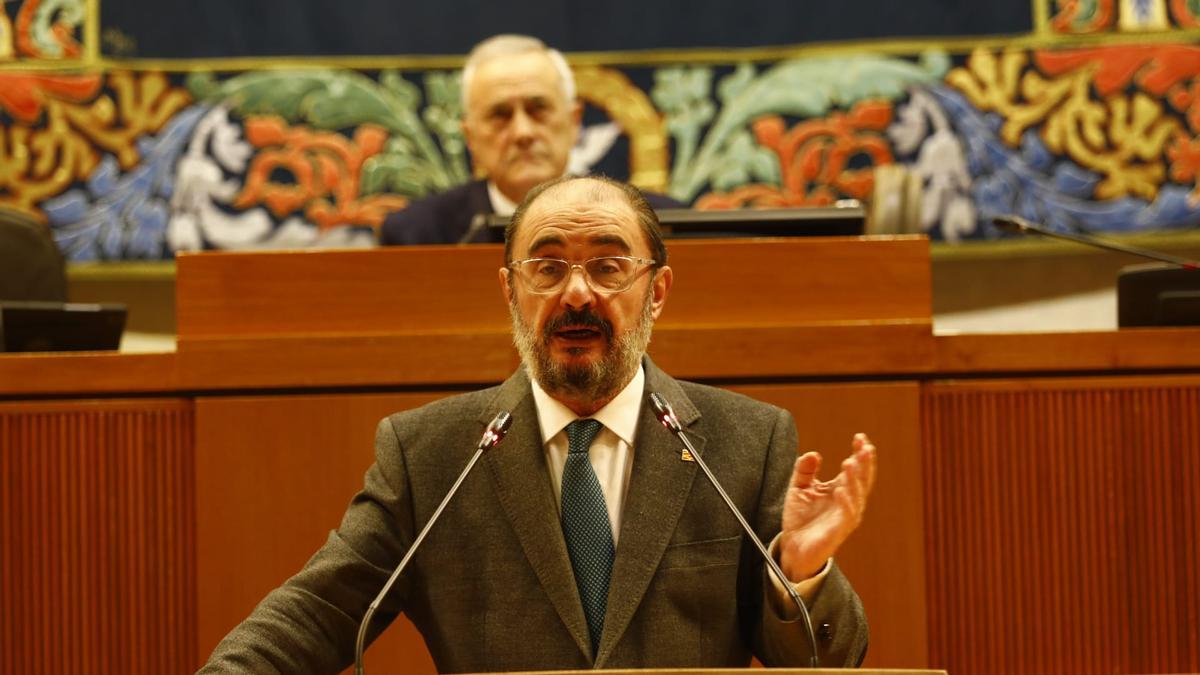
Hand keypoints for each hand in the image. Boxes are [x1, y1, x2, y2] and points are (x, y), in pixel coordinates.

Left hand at [778, 433, 876, 580]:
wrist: (794, 546)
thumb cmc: (800, 518)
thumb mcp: (798, 488)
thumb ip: (804, 470)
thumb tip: (813, 454)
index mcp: (840, 488)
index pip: (856, 468)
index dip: (860, 452)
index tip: (860, 437)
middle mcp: (848, 501)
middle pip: (862, 479)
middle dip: (865, 463)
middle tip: (866, 447)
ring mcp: (846, 515)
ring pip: (856, 495)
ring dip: (854, 479)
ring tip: (849, 463)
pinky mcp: (839, 530)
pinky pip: (846, 515)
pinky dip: (846, 502)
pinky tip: (841, 491)